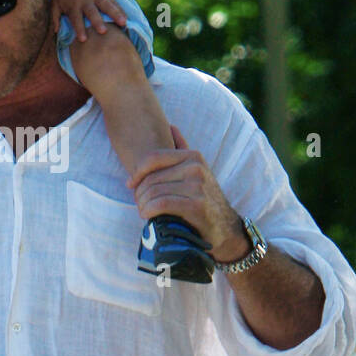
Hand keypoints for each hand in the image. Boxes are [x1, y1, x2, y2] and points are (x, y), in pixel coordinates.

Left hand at [51, 0, 127, 39]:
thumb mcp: (55, 3)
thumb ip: (54, 18)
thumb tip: (54, 32)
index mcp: (73, 5)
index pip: (76, 18)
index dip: (79, 28)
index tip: (83, 39)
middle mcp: (85, 1)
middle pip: (92, 12)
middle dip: (97, 21)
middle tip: (103, 32)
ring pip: (107, 5)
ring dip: (115, 14)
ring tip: (124, 23)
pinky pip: (113, 1)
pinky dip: (120, 9)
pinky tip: (127, 18)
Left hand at [125, 126, 247, 261]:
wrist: (224, 228)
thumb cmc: (203, 199)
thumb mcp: (197, 171)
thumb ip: (183, 150)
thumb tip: (171, 126)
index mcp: (193, 157)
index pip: (153, 158)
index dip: (137, 171)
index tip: (131, 184)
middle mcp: (196, 168)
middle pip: (151, 177)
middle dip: (139, 193)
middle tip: (139, 204)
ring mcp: (198, 186)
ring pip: (154, 191)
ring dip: (143, 204)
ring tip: (144, 211)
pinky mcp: (196, 205)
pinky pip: (161, 203)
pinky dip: (149, 211)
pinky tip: (148, 216)